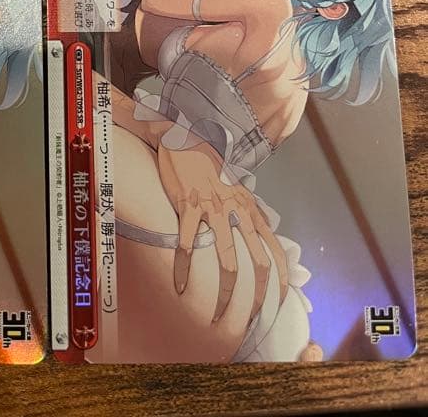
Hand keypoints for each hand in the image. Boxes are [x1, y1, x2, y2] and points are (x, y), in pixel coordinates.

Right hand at [158, 141, 288, 323]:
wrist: (186, 141)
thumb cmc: (210, 168)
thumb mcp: (237, 189)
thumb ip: (251, 212)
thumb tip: (267, 234)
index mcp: (250, 209)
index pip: (276, 251)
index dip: (281, 282)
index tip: (277, 305)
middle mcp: (237, 211)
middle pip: (257, 263)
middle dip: (256, 297)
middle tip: (248, 320)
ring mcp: (213, 209)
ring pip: (226, 261)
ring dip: (222, 293)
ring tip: (215, 315)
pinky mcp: (189, 207)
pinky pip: (188, 245)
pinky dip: (184, 268)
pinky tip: (179, 285)